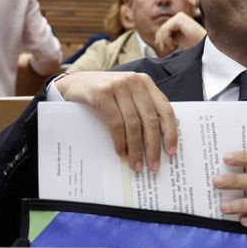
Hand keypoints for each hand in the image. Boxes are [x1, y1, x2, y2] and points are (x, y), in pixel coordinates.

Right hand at [55, 71, 176, 171]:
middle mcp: (134, 82)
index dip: (170, 132)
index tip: (171, 152)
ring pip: (133, 123)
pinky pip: (116, 123)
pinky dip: (120, 141)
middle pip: (150, 119)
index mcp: (145, 83)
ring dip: (135, 148)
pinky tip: (121, 152)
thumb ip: (142, 108)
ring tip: (136, 164)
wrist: (75, 83)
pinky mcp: (102, 93)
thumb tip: (157, 141)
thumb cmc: (105, 94)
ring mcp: (118, 86)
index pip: (165, 110)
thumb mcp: (127, 95)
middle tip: (153, 165)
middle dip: (153, 146)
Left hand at [153, 12, 205, 56]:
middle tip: (163, 48)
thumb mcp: (177, 38)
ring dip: (164, 40)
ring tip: (171, 47)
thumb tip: (157, 36)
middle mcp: (179, 15)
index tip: (162, 47)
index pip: (165, 27)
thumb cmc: (193, 42)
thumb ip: (169, 35)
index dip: (160, 37)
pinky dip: (166, 38)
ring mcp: (179, 16)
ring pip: (163, 28)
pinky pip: (166, 29)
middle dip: (161, 39)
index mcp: (179, 19)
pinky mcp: (179, 19)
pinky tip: (173, 44)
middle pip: (163, 27)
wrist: (203, 44)